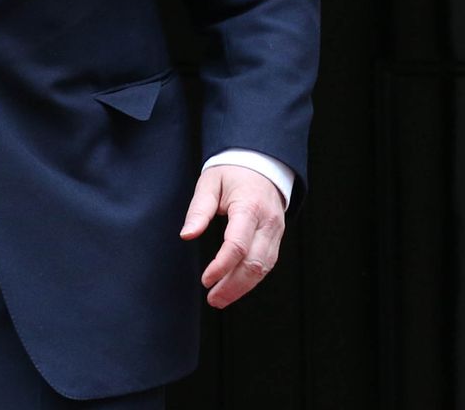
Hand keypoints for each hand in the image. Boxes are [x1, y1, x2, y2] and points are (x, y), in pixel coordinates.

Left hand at [180, 164, 286, 307]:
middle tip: (212, 299)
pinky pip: (266, 264)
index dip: (221, 266)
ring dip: (242, 288)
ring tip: (220, 299)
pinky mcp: (276, 239)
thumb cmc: (233, 173)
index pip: (238, 245)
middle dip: (233, 286)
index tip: (205, 279)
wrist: (262, 165)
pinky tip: (235, 287)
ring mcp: (276, 232)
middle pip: (254, 263)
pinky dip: (251, 280)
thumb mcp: (210, 182)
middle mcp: (268, 222)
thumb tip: (187, 235)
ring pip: (263, 268)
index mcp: (250, 207)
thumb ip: (199, 210)